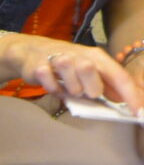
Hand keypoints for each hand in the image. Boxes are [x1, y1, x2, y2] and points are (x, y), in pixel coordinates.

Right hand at [0, 33, 143, 110]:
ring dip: (70, 90)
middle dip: (91, 90)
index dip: (130, 95)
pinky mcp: (40, 66)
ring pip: (72, 84)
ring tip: (66, 87)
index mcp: (97, 57)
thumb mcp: (90, 72)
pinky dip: (53, 90)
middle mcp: (80, 55)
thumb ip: (107, 85)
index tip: (138, 112)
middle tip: (84, 91)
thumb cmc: (66, 65)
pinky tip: (52, 84)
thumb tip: (125, 100)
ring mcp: (58, 59)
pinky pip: (51, 87)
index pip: (119, 76)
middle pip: (94, 78)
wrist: (31, 52)